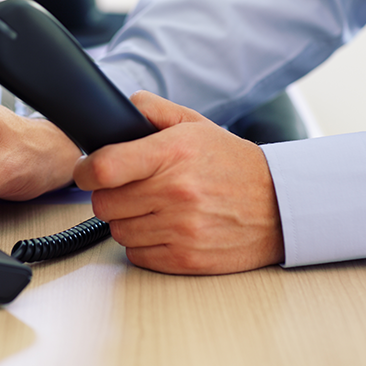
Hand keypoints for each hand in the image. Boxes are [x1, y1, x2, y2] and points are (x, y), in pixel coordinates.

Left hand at [73, 91, 283, 274]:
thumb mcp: (196, 125)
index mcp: (172, 153)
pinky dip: (144, 245)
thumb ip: (154, 110)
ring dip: (128, 221)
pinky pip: (137, 255)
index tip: (86, 173)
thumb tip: (122, 106)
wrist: (280, 205)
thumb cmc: (232, 164)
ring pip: (118, 231)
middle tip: (129, 190)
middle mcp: (175, 192)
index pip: (104, 167)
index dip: (85, 172)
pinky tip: (164, 229)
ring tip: (152, 209)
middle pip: (103, 204)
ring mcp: (181, 228)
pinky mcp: (186, 259)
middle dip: (109, 196)